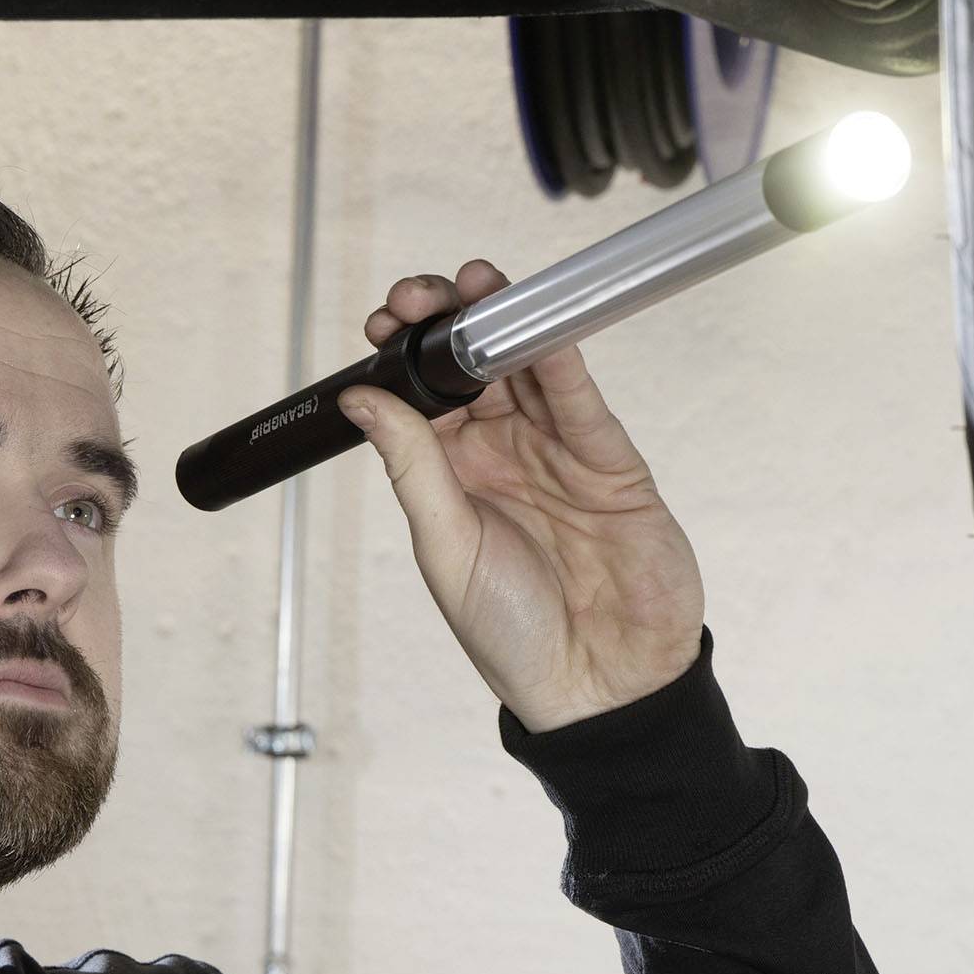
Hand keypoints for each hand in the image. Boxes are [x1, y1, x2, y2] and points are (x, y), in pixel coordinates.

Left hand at [338, 260, 706, 733]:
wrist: (597, 688)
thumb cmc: (514, 636)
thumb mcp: (444, 547)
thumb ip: (412, 465)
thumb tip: (358, 398)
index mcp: (456, 479)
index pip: (425, 396)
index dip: (405, 353)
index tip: (381, 321)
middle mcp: (508, 457)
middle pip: (477, 369)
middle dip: (447, 324)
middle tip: (420, 295)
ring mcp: (562, 456)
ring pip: (529, 370)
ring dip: (502, 324)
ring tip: (473, 285)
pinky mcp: (614, 465)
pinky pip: (583, 401)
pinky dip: (561, 359)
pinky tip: (536, 325)